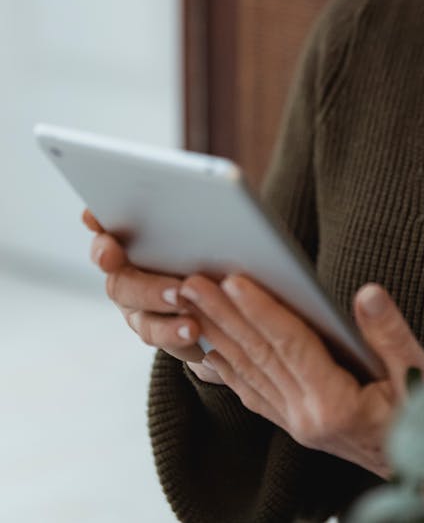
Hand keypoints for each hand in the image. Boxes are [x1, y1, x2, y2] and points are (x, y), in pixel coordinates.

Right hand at [82, 208, 218, 379]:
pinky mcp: (164, 336)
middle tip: (174, 284)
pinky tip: (198, 336)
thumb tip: (217, 182)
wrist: (224, 285)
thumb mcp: (202, 216)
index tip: (98, 219)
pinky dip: (180, 340)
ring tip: (192, 316)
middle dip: (145, 285)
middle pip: (122, 283)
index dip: (99, 226)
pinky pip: (167, 343)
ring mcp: (140, 311)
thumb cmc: (209, 238)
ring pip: (143, 319)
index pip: (105, 230)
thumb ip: (193, 201)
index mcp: (129, 242)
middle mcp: (126, 277)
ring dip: (166, 318)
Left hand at [178, 274, 423, 476]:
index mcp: (335, 405)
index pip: (289, 347)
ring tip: (189, 300)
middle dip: (222, 314)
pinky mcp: (296, 425)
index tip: (233, 279)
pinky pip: (252, 391)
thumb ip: (391, 335)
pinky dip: (226, 366)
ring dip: (216, 332)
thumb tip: (367, 294)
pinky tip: (206, 348)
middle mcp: (306, 418)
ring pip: (247, 371)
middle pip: (257, 355)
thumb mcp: (421, 376)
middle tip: (190, 280)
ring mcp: (297, 425)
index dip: (261, 310)